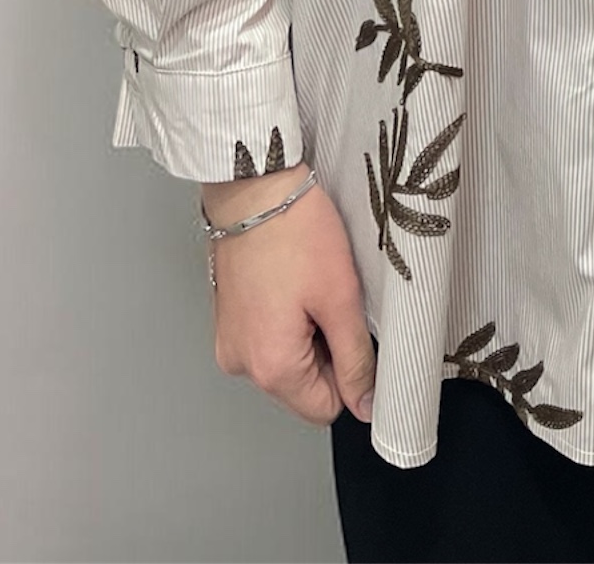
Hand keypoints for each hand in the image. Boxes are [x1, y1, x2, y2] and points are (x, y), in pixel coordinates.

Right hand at [202, 169, 377, 427]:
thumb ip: (356, 360)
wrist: (253, 184)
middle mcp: (241, 364)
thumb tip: (366, 405)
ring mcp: (228, 341)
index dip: (348, 373)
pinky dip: (284, 318)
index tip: (349, 328)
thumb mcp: (341, 297)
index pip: (325, 408)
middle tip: (327, 298)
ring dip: (305, 332)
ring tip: (306, 285)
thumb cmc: (295, 230)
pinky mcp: (226, 319)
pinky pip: (266, 339)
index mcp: (270, 367)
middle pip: (303, 387)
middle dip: (325, 349)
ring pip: (286, 361)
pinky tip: (290, 282)